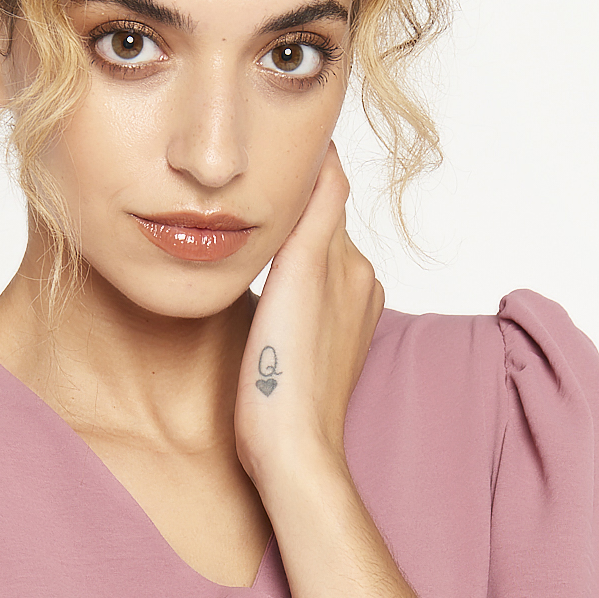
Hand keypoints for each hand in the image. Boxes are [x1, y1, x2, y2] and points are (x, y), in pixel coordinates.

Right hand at [234, 142, 383, 492]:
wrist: (289, 450)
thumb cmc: (286, 372)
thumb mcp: (303, 272)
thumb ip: (319, 207)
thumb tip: (327, 147)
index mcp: (353, 266)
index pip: (324, 196)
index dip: (293, 175)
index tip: (262, 154)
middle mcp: (356, 288)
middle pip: (315, 228)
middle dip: (285, 211)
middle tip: (242, 193)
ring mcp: (342, 321)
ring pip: (309, 262)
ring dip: (283, 248)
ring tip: (249, 240)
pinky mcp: (322, 349)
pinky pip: (303, 296)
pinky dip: (284, 283)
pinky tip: (263, 293)